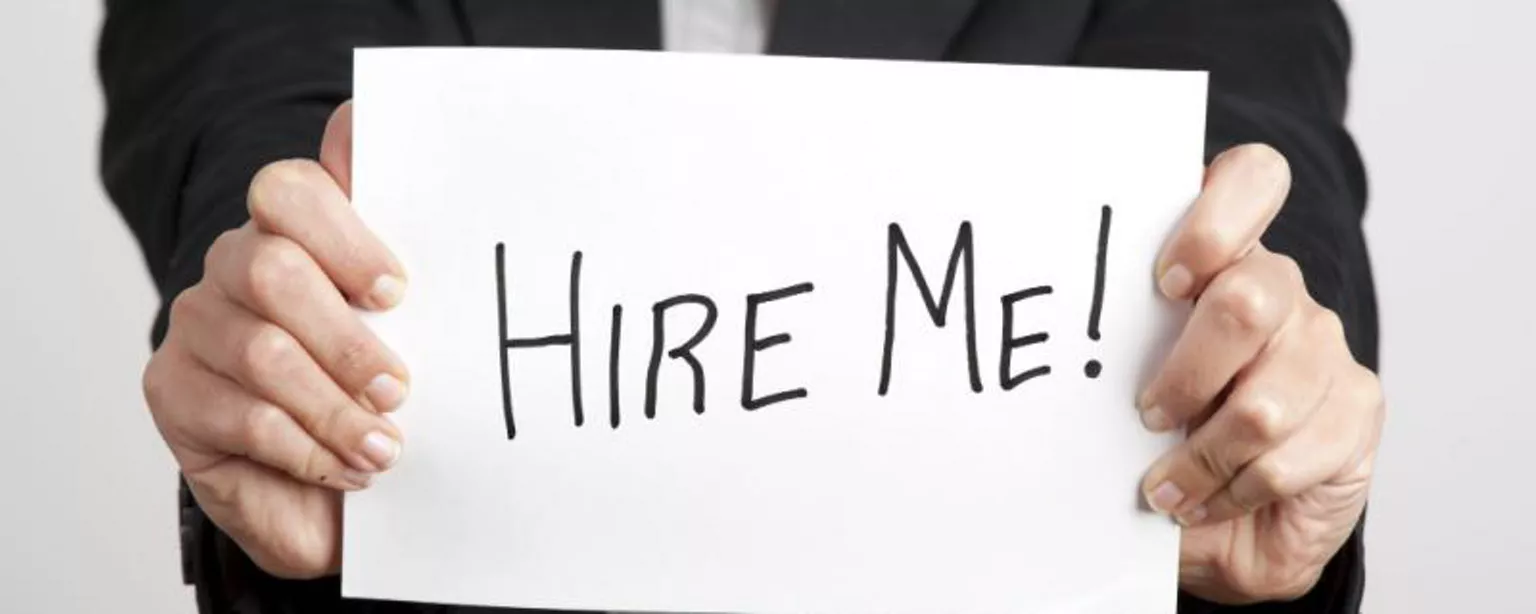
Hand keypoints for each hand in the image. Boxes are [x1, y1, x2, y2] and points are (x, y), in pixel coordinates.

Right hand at [140, 102, 407, 577]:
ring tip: (385, 449)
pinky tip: (350, 470)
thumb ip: (415, 263)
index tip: (396, 294)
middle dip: (347, 342)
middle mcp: (234, 263)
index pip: (291, 190)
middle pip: (272, 272)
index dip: (343, 238)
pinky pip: (247, 418)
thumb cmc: (372, 396)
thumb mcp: (412, 333)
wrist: (322, 497)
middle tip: (398, 391)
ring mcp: (196, 324)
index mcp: (293, 230)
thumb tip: (399, 161)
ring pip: (263, 354)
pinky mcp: (171, 390)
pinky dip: (311, 451)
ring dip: (337, 410)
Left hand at [1139, 144, 1384, 602]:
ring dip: (1199, 458)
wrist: (1228, 525)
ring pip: (1262, 404)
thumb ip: (1119, 349)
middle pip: (1246, 301)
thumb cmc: (1164, 438)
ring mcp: (1325, 348)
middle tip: (1146, 415)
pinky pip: (1287, 458)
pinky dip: (1231, 490)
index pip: (1253, 180)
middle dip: (1185, 374)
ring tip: (1164, 486)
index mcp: (1224, 258)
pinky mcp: (1356, 411)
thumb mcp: (1127, 384)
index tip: (1165, 282)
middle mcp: (1283, 291)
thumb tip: (1061, 355)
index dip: (1213, 222)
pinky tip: (1207, 498)